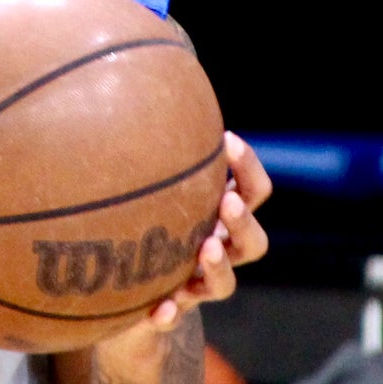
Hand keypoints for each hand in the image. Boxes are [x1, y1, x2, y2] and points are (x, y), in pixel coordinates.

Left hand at [143, 130, 271, 331]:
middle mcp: (220, 250)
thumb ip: (158, 144)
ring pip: (226, 283)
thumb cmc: (145, 222)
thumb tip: (151, 64)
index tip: (226, 141)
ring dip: (219, 267)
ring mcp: (199, 285)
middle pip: (255, 243)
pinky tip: (156, 309)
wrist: (127, 297)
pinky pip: (173, 319)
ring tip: (202, 250)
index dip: (248, 168)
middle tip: (225, 202)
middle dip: (243, 221)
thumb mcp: (152, 185)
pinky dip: (168, 314)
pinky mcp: (170, 311)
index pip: (255, 192)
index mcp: (223, 216)